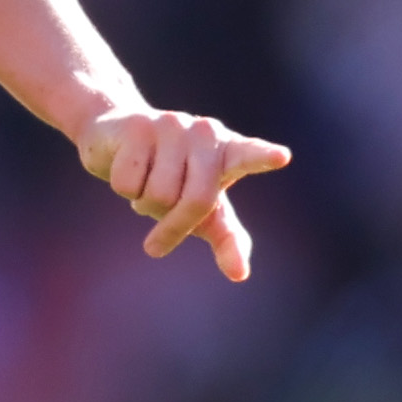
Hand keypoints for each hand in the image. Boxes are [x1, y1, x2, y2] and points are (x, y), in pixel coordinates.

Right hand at [72, 105, 292, 282]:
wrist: (119, 137)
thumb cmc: (171, 177)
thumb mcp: (203, 211)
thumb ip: (227, 238)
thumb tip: (240, 274)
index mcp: (227, 151)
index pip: (248, 155)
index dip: (263, 157)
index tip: (282, 157)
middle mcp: (204, 134)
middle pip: (195, 200)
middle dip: (172, 229)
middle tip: (156, 245)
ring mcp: (171, 126)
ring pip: (157, 195)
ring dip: (144, 204)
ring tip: (145, 185)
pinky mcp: (137, 127)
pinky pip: (128, 183)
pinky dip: (124, 188)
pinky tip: (128, 168)